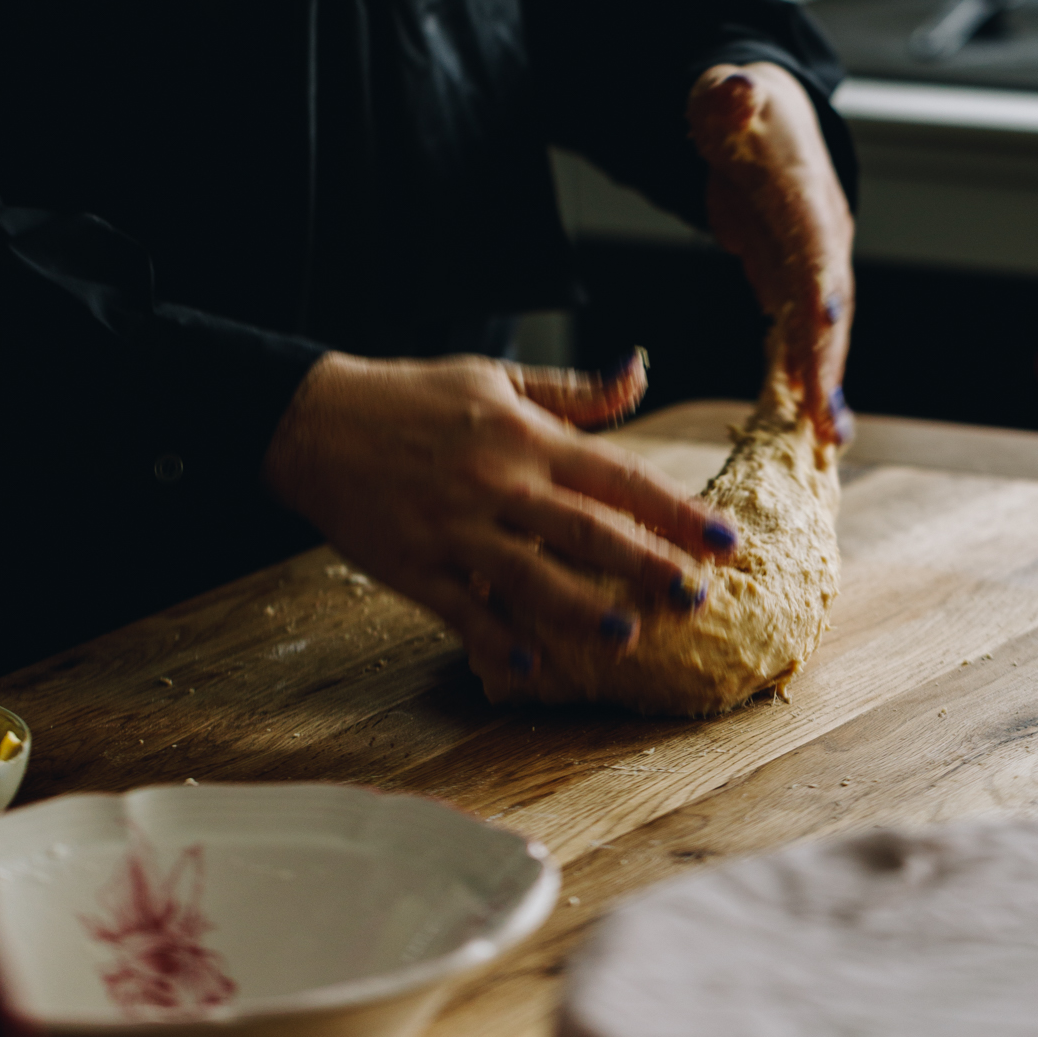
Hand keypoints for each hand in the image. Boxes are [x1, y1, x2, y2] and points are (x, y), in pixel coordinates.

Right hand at [261, 350, 735, 673]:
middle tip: (696, 596)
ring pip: (530, 576)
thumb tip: (639, 371)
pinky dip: (495, 638)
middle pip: (587, 530)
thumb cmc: (412, 396)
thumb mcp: (495, 377)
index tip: (724, 539)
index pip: (617, 475)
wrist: (313, 420)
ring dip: (581, 607)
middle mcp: (498, 483)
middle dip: (647, 564)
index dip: (675, 509)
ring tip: (628, 635)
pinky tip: (530, 664)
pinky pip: (461, 609)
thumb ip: (574, 391)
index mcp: (525, 436)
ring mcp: (455, 529)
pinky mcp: (414, 566)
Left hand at [688, 62, 854, 446]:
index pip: (814, 240)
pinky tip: (807, 425)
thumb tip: (737, 89)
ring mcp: (814, 260)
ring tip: (829, 441)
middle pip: (830, 303)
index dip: (819, 283)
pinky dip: (808, 377)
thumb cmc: (736, 106)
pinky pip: (805, 335)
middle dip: (831, 361)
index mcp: (803, 189)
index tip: (822, 326)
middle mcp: (820, 232)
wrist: (757, 116)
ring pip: (824, 329)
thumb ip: (729, 98)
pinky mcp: (797, 282)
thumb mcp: (723, 95)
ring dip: (826, 383)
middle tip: (830, 422)